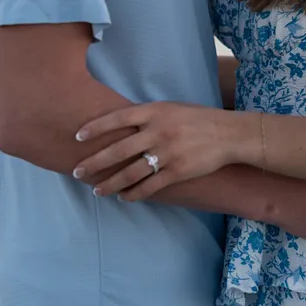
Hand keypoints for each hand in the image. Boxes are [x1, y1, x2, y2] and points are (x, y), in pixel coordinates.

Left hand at [73, 102, 248, 200]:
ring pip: (131, 172)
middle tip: (77, 172)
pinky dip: (134, 194)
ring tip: (98, 190)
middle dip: (94, 163)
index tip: (78, 136)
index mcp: (155, 111)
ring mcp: (167, 153)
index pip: (118, 118)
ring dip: (111, 184)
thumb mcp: (171, 108)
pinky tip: (124, 197)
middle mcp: (158, 131)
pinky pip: (149, 186)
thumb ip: (148, 116)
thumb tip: (121, 125)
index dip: (96, 127)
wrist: (228, 134)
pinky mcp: (177, 171)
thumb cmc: (198, 118)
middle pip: (118, 150)